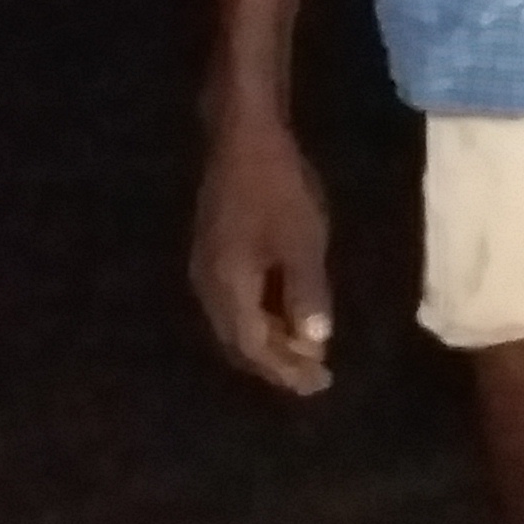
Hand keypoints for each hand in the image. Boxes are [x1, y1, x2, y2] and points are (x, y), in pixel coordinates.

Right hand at [193, 110, 335, 393]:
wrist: (243, 139)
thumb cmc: (278, 189)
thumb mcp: (303, 242)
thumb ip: (306, 293)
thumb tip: (314, 342)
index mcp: (227, 288)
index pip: (254, 347)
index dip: (285, 370)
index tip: (317, 385)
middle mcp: (208, 287)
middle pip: (239, 341)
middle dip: (276, 363)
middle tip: (313, 378)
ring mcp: (206, 270)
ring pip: (235, 323)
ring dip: (268, 342)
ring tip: (304, 355)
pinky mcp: (213, 254)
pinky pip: (234, 303)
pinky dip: (261, 318)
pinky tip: (285, 316)